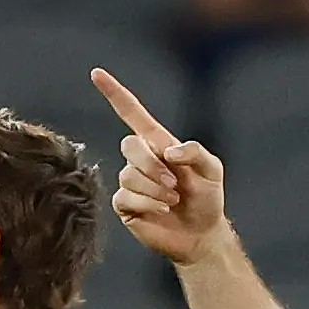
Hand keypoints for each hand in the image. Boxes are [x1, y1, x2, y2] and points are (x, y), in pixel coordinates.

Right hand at [91, 68, 228, 265]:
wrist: (201, 234)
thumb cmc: (207, 199)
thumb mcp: (212, 170)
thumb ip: (195, 152)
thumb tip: (167, 151)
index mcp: (158, 143)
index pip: (132, 114)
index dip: (115, 93)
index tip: (96, 73)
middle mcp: (141, 159)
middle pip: (129, 145)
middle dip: (152, 166)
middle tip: (175, 184)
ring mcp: (131, 181)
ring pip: (129, 175)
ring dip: (155, 189)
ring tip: (173, 200)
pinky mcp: (125, 205)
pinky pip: (126, 197)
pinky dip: (148, 203)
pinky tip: (162, 209)